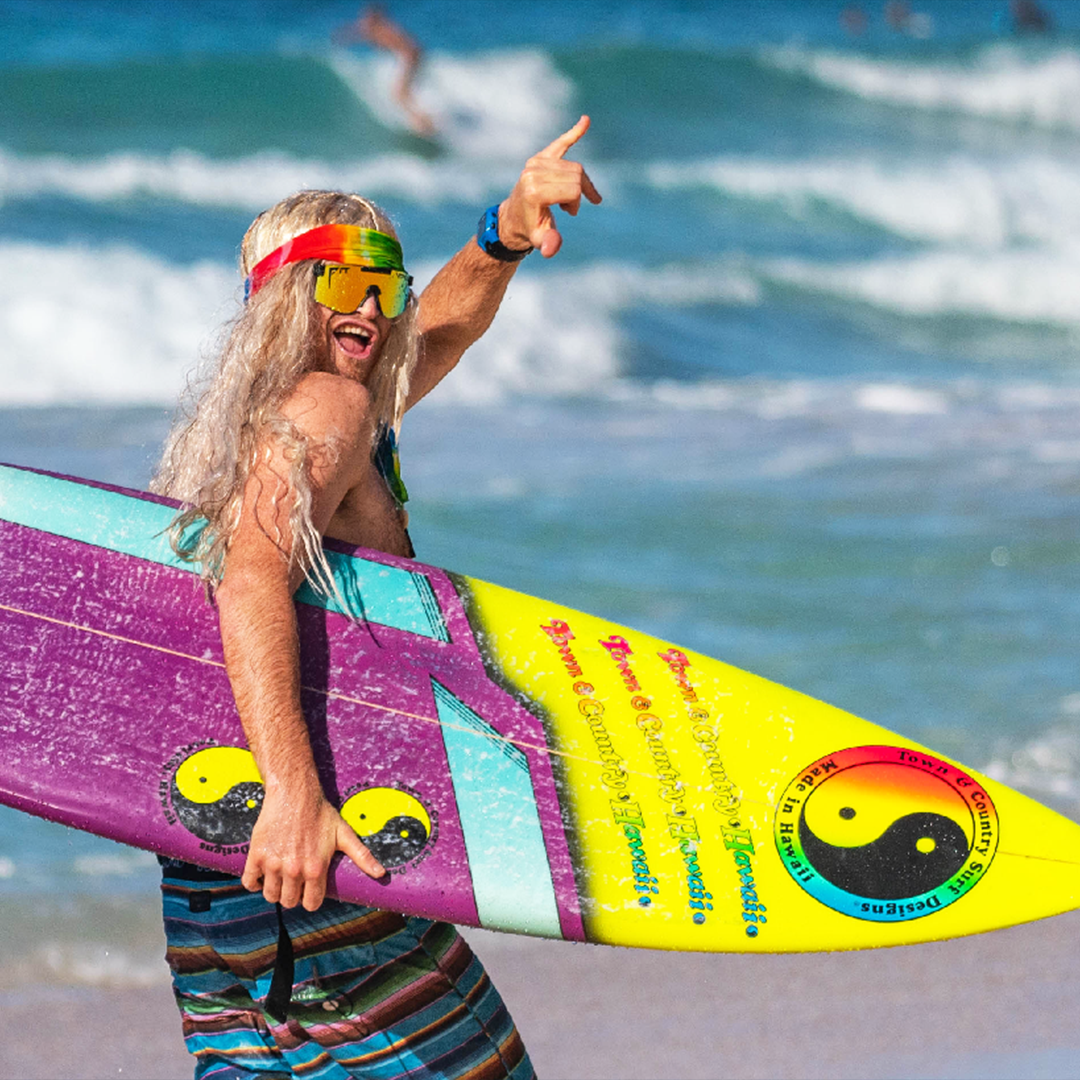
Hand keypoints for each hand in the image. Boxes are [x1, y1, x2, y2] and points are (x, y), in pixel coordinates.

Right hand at [241, 783, 384, 910]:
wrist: (294, 793)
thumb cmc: (321, 813)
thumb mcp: (344, 833)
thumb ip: (362, 856)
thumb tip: (382, 874)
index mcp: (315, 868)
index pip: (311, 904)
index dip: (312, 898)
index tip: (310, 889)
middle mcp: (293, 870)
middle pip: (289, 902)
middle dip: (294, 895)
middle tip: (296, 881)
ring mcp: (272, 864)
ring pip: (270, 896)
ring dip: (275, 890)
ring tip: (281, 876)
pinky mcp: (256, 855)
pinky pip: (249, 882)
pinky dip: (254, 882)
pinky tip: (263, 873)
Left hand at [497, 115, 601, 258]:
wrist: (514, 218)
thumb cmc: (530, 229)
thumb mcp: (539, 239)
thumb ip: (547, 243)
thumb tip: (551, 249)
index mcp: (535, 190)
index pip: (573, 188)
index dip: (577, 202)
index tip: (569, 212)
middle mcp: (534, 172)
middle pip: (576, 174)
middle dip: (579, 192)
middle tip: (568, 208)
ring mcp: (535, 162)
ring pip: (573, 166)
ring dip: (577, 182)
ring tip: (566, 197)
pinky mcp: (539, 157)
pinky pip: (560, 143)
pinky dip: (574, 132)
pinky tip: (586, 120)